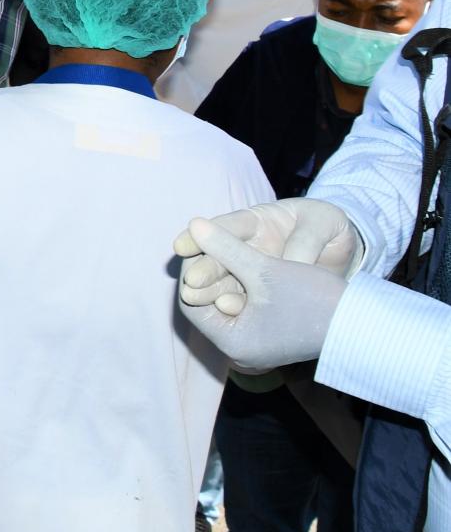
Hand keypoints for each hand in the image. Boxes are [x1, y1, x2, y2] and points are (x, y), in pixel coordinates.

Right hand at [175, 198, 357, 309]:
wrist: (348, 247)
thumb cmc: (330, 227)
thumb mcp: (324, 223)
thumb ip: (306, 240)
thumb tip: (291, 261)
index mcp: (257, 220)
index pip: (227, 225)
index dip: (205, 235)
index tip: (183, 247)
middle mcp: (247, 246)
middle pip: (219, 256)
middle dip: (204, 269)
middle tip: (191, 283)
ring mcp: (252, 271)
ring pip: (224, 281)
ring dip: (210, 291)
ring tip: (197, 299)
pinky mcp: (260, 294)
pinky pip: (242, 300)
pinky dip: (233, 305)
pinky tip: (227, 311)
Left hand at [176, 218, 347, 372]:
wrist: (364, 324)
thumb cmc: (315, 299)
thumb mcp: (265, 268)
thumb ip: (225, 247)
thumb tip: (193, 225)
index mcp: (233, 344)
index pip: (192, 302)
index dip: (194, 269)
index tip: (201, 242)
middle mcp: (240, 352)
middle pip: (207, 305)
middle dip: (210, 272)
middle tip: (209, 242)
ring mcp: (256, 347)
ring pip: (226, 304)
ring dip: (225, 277)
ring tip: (226, 249)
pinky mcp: (270, 339)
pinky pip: (243, 310)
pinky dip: (242, 287)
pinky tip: (245, 264)